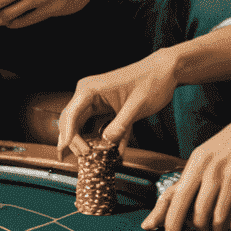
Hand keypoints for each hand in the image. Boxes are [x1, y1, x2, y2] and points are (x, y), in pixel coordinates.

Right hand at [56, 50, 180, 158]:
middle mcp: (89, 94)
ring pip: (82, 125)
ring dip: (85, 142)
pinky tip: (111, 154)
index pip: (71, 115)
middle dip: (74, 141)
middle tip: (86, 158)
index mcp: (91, 90)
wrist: (164, 71)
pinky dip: (102, 140)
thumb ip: (121, 125)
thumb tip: (107, 143)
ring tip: (91, 159)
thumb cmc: (151, 82)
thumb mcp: (137, 105)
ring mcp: (97, 100)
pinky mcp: (107, 107)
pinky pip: (98, 126)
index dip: (67, 135)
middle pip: (72, 121)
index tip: (67, 152)